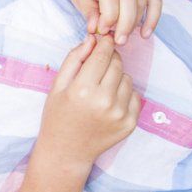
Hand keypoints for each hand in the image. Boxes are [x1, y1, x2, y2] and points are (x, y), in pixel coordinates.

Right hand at [40, 37, 139, 162]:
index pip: (103, 54)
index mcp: (83, 90)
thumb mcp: (57, 86)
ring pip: (127, 79)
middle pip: (117, 64)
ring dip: (117, 78)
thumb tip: (93, 39)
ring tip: (101, 90)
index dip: (105, 44)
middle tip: (97, 69)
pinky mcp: (130, 123)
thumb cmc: (57, 116)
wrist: (66, 151)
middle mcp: (104, 101)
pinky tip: (109, 103)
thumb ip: (74, 59)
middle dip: (109, 60)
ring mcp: (120, 114)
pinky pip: (135, 96)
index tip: (104, 40)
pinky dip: (124, 95)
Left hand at [64, 0, 162, 44]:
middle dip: (125, 25)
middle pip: (129, 0)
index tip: (104, 32)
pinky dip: (153, 17)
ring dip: (136, 23)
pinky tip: (146, 33)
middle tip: (119, 41)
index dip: (108, 18)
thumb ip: (88, 12)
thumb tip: (96, 29)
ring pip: (143, 1)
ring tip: (126, 37)